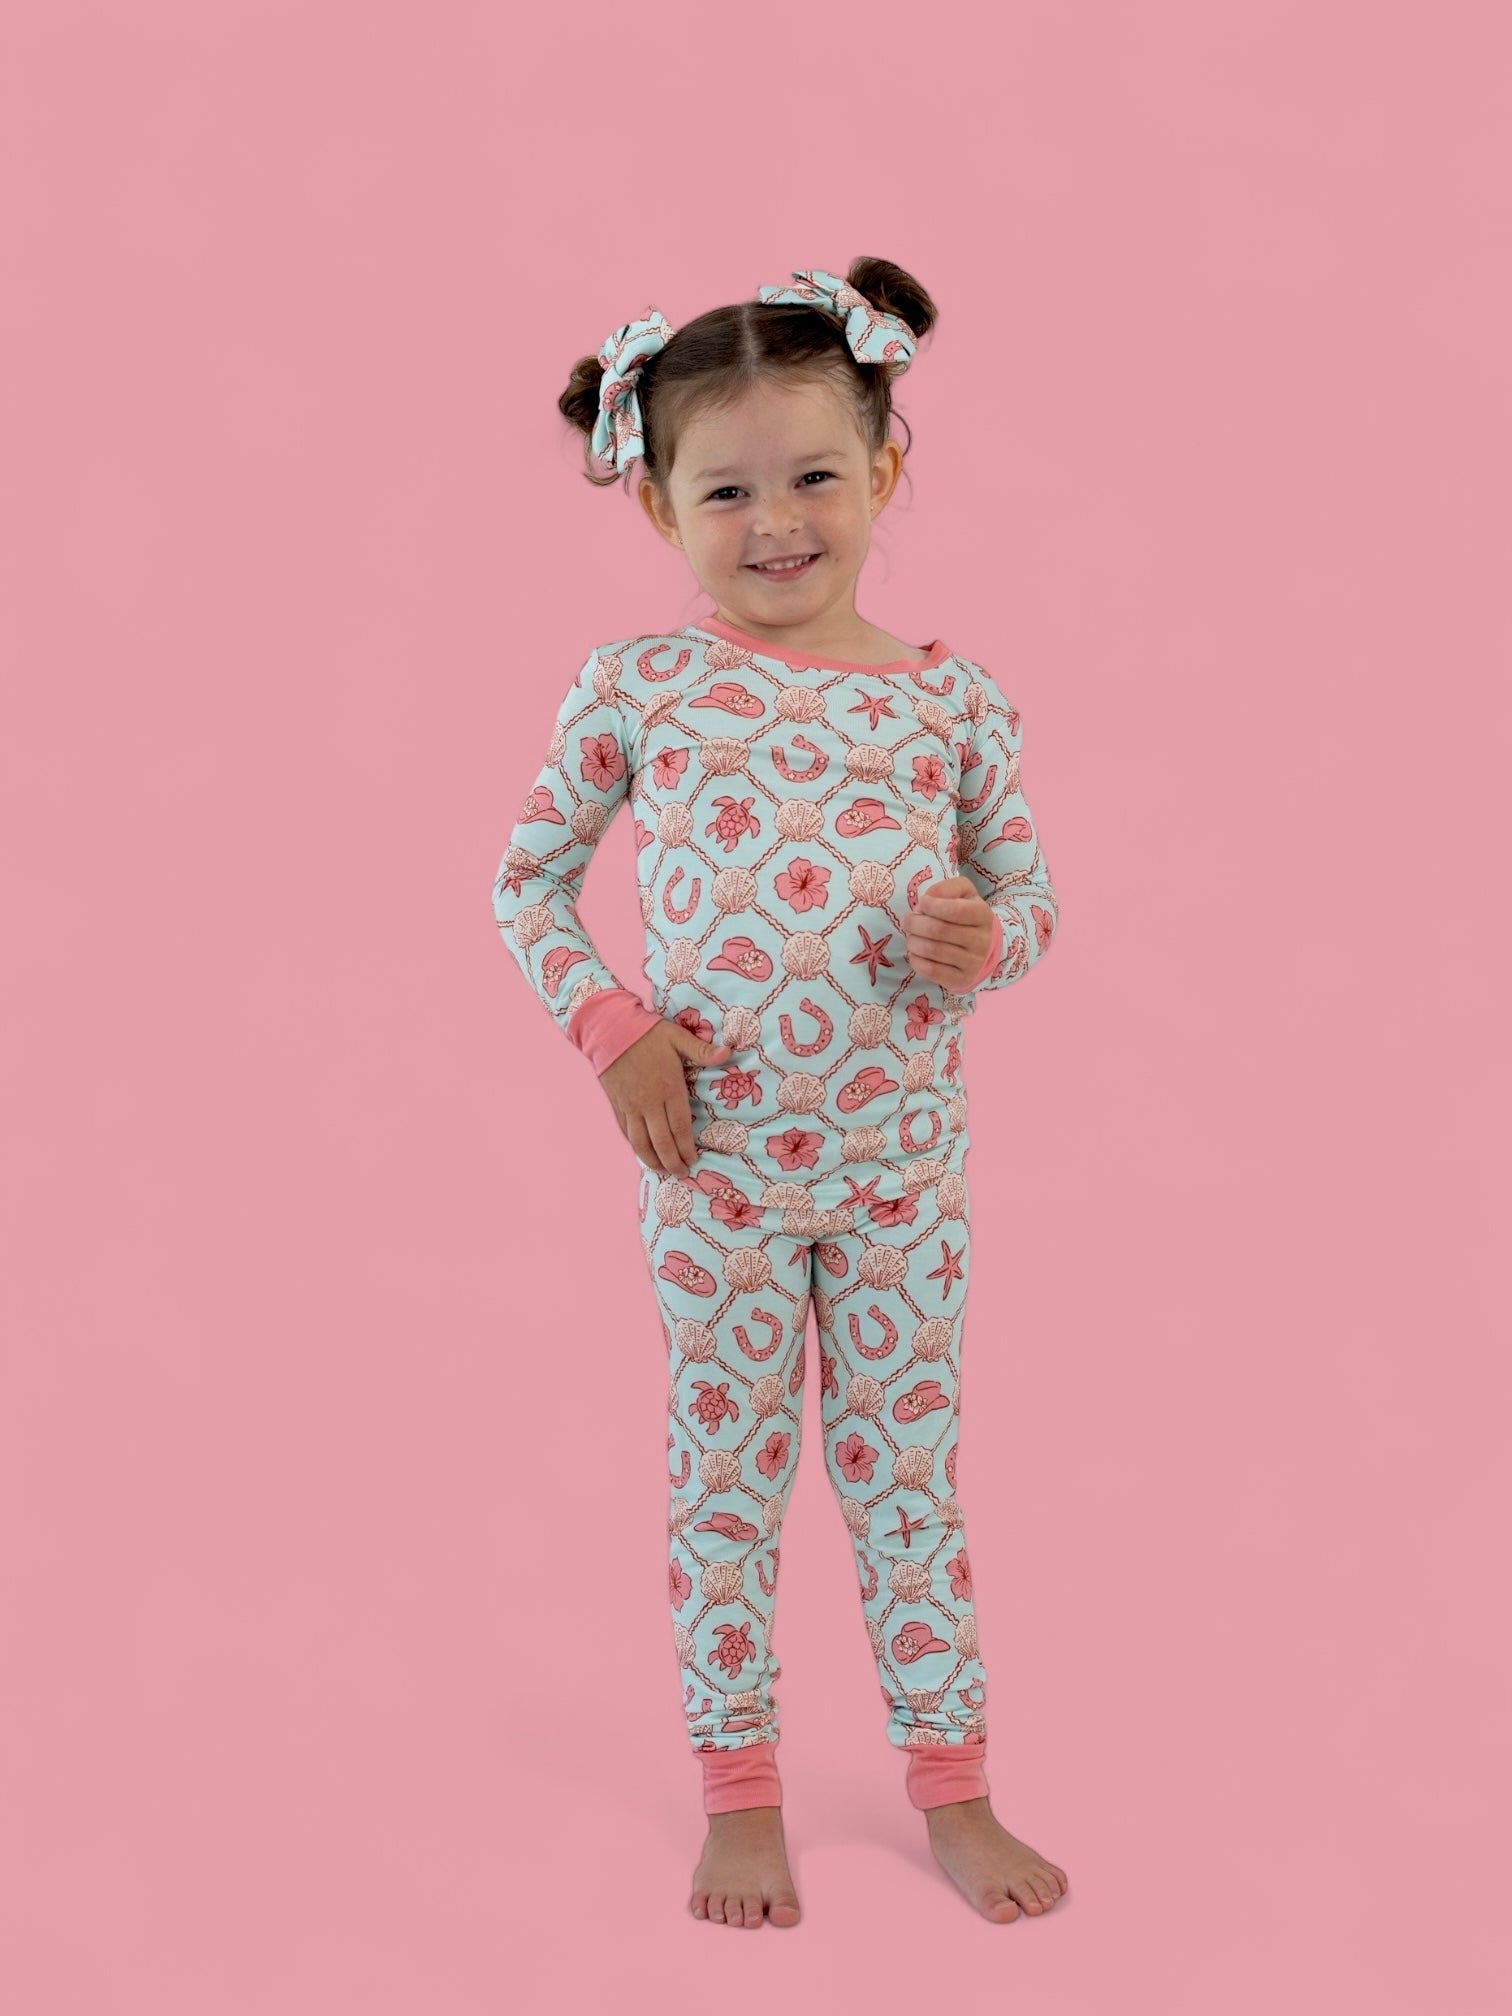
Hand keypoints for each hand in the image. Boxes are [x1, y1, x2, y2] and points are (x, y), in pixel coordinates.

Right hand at [598, 1019, 731, 1178]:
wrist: (608, 1029)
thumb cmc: (647, 1033)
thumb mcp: (677, 1036)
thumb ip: (701, 1050)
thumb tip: (728, 1052)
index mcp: (668, 1087)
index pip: (680, 1126)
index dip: (687, 1147)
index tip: (693, 1159)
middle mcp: (649, 1102)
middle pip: (661, 1140)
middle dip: (672, 1161)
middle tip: (682, 1173)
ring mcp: (631, 1106)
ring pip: (641, 1142)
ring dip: (653, 1160)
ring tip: (663, 1171)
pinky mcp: (617, 1105)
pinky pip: (626, 1132)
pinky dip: (635, 1147)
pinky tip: (643, 1154)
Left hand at [900, 874, 994, 989]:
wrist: (983, 947)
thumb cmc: (966, 914)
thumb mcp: (962, 893)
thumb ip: (945, 888)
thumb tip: (927, 900)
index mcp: (983, 915)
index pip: (955, 910)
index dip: (932, 905)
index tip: (922, 903)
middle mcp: (982, 940)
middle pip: (939, 931)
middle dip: (915, 923)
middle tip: (907, 920)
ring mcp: (973, 963)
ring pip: (933, 950)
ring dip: (913, 941)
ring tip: (910, 936)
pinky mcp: (962, 979)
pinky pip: (932, 971)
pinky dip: (916, 961)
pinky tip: (914, 953)